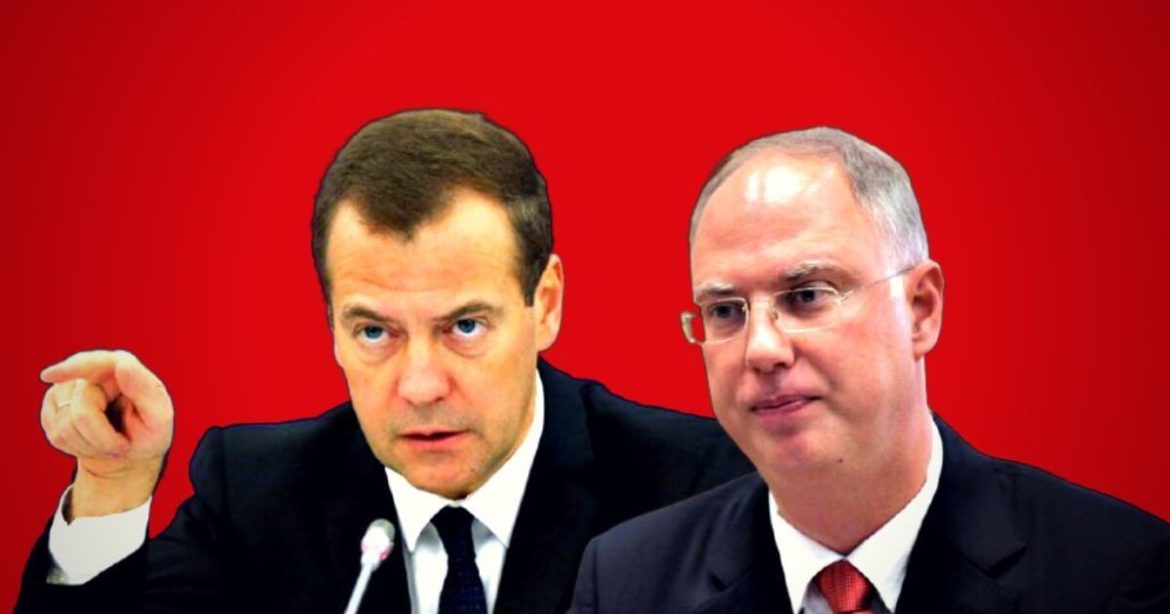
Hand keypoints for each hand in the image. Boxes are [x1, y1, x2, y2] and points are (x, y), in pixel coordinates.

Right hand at [40, 350, 173, 519]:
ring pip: (65, 427)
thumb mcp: (159, 417)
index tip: (49, 376)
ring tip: (109, 443)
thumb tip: (122, 365)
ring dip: (91, 445)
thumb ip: (145, 390)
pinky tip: (91, 442)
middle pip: (82, 413)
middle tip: (122, 445)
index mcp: (122, 365)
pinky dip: (76, 448)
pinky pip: (55, 435)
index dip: (71, 370)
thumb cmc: (149, 434)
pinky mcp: (53, 407)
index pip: (92, 364)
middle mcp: (92, 372)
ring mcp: (68, 388)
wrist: (130, 455)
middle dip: (103, 439)